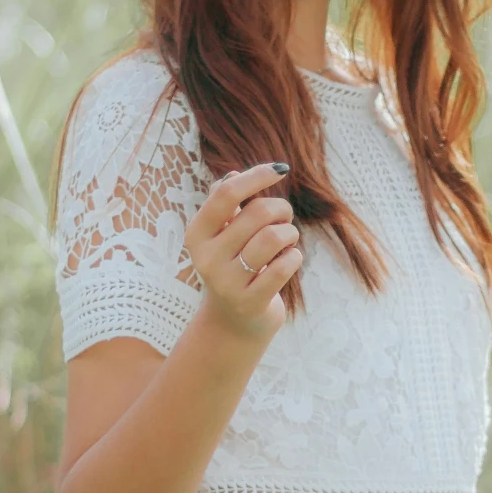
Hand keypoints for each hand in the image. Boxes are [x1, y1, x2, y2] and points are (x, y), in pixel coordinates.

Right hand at [185, 163, 301, 340]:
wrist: (233, 322)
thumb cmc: (233, 267)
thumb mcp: (222, 235)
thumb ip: (225, 205)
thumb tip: (233, 175)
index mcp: (197, 235)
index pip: (227, 193)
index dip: (257, 176)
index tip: (281, 169)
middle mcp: (207, 258)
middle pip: (257, 212)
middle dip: (281, 209)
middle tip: (285, 219)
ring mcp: (227, 282)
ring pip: (273, 236)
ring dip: (290, 233)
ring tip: (287, 240)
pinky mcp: (250, 301)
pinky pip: (284, 265)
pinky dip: (294, 256)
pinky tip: (289, 260)